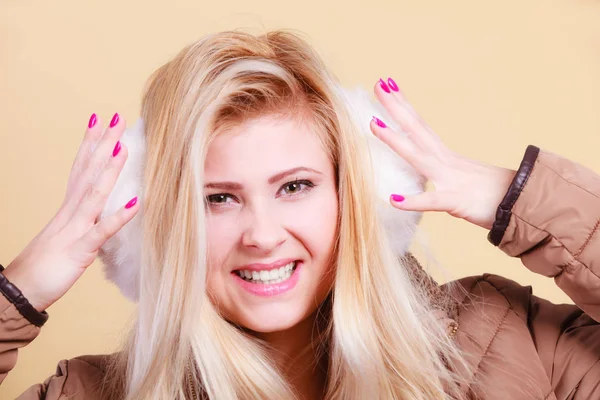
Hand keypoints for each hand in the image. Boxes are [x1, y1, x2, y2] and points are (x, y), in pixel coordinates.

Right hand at [2, 113, 139, 311]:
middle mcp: (70, 213)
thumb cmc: (44, 266)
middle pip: (87, 172)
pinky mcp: (79, 251)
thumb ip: (81, 221)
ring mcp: (74, 230)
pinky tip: (137, 203)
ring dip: (110, 171)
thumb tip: (96, 209)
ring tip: (124, 148)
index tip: (99, 120)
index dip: (90, 144)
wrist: (19, 292)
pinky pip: (101, 232)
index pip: (79, 169)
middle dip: (103, 144)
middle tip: (116, 118)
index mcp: (68, 209)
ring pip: (94, 194)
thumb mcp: (65, 237)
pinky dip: (119, 217)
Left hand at [369, 78, 515, 230]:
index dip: (403, 106)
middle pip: (417, 129)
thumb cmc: (493, 195)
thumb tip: (427, 170)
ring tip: (372, 124)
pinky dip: (413, 201)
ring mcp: (451, 179)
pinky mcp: (457, 202)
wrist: (523, 207)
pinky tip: (393, 199)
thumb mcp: (461, 179)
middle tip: (377, 84)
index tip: (387, 85)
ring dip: (395, 140)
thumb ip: (442, 172)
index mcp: (446, 156)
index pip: (420, 126)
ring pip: (418, 157)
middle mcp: (446, 161)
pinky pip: (432, 201)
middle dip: (395, 107)